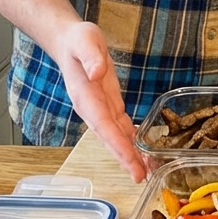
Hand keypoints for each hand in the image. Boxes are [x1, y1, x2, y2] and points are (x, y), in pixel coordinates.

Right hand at [53, 21, 145, 182]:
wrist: (69, 42)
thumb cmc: (77, 41)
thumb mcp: (85, 41)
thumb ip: (91, 57)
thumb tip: (96, 72)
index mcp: (86, 97)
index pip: (104, 125)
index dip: (117, 144)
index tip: (130, 161)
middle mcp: (92, 109)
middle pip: (110, 138)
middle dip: (125, 158)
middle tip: (141, 177)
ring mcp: (100, 109)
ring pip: (117, 136)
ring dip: (130, 154)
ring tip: (147, 170)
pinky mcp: (109, 105)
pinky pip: (121, 127)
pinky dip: (131, 140)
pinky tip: (142, 151)